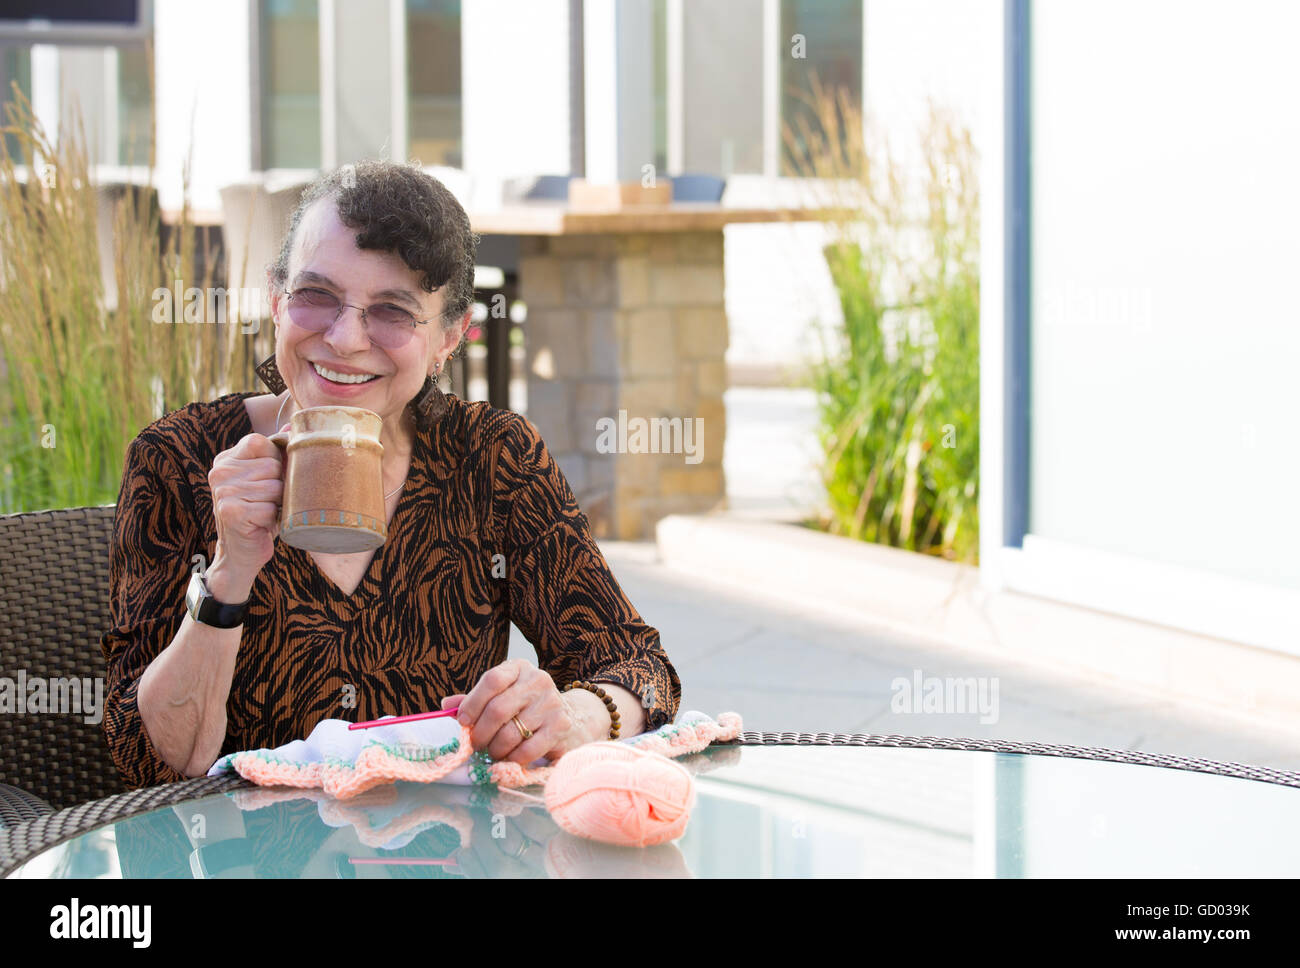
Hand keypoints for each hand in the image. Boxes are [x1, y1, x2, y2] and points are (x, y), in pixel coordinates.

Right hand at [205, 426, 289, 597]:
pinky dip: (273, 520)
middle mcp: (220, 472)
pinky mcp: (231, 512)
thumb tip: (293, 426)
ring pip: (275, 487)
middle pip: (272, 465)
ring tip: (265, 513)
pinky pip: (271, 508)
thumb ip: (275, 452)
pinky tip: (261, 525)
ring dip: (277, 504)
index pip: (260, 442)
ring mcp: (223, 492)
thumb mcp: (265, 480)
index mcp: (225, 460)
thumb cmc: (258, 513)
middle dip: (279, 486)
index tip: (270, 478)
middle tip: (267, 502)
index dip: (275, 460)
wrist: (240, 553)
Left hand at [441, 660, 595, 764]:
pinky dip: (513, 759)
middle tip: (476, 745)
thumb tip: (446, 706)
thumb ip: (474, 701)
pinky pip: (527, 749)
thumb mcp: (502, 696)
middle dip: (481, 733)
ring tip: (494, 752)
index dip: (472, 703)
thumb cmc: (526, 708)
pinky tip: (510, 758)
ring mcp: (552, 703)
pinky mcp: (561, 726)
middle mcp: (538, 680)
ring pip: (510, 733)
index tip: (463, 722)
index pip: (492, 680)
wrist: (571, 716)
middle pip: (498, 709)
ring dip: (495, 749)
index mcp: (519, 668)